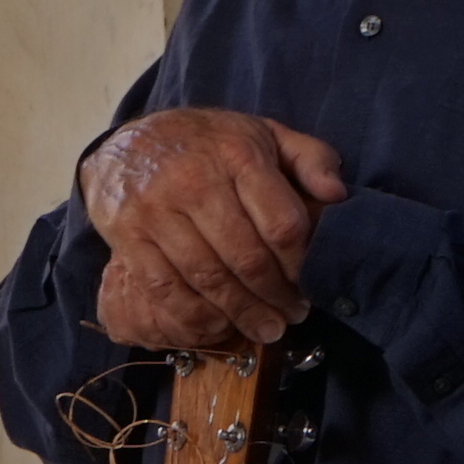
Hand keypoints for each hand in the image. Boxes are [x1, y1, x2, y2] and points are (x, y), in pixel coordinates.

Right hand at [81, 107, 348, 351]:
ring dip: (240, 313)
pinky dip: (193, 314)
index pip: (281, 223)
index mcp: (238, 156)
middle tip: (291, 316)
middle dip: (274, 295)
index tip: (308, 283)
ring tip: (264, 329)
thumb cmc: (207, 144)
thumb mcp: (265, 133)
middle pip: (246, 257)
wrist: (126, 142)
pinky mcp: (127, 236)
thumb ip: (310, 157)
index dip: (299, 263)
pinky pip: (164, 287)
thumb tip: (336, 195)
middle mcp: (195, 181)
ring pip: (207, 277)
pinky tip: (217, 324)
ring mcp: (156, 211)